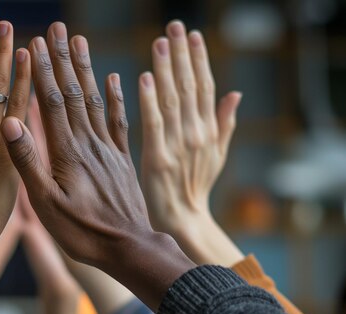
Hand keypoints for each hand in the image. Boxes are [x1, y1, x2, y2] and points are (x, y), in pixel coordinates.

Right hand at [1, 23, 193, 308]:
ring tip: (78, 42)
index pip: (52, 102)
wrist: (129, 248)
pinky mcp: (122, 160)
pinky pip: (119, 121)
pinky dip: (116, 97)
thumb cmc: (83, 232)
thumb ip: (27, 162)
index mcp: (67, 152)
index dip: (42, 71)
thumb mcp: (46, 204)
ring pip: (96, 100)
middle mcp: (89, 143)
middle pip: (74, 93)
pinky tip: (114, 79)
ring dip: (86, 69)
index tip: (34, 43)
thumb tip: (9, 121)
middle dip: (62, 59)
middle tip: (56, 29)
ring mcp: (109, 150)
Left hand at [138, 21, 243, 265]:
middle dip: (181, 55)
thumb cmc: (195, 187)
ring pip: (172, 99)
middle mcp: (195, 133)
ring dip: (166, 69)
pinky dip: (149, 100)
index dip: (198, 59)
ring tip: (160, 42)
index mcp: (207, 130)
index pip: (203, 87)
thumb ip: (225, 123)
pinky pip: (153, 124)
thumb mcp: (216, 154)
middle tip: (173, 26)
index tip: (191, 35)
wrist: (183, 221)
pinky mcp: (156, 159)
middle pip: (188, 86)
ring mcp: (176, 145)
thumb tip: (236, 93)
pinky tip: (143, 78)